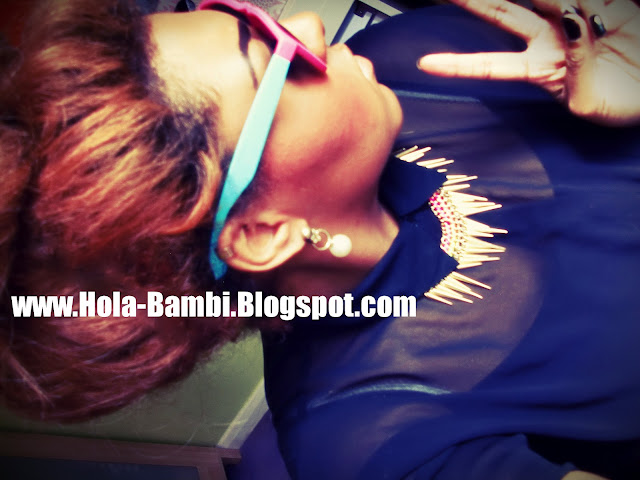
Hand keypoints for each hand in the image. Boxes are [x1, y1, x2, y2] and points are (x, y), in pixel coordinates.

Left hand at [417, 0, 639, 125]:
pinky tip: (568, 1)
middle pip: (501, 11)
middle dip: (471, 0)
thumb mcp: (588, 100)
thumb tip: (569, 17)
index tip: (424, 65)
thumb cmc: (618, 105)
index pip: (488, 65)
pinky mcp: (604, 4)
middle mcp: (549, 37)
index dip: (457, 65)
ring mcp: (572, 17)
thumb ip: (575, 64)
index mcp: (538, 68)